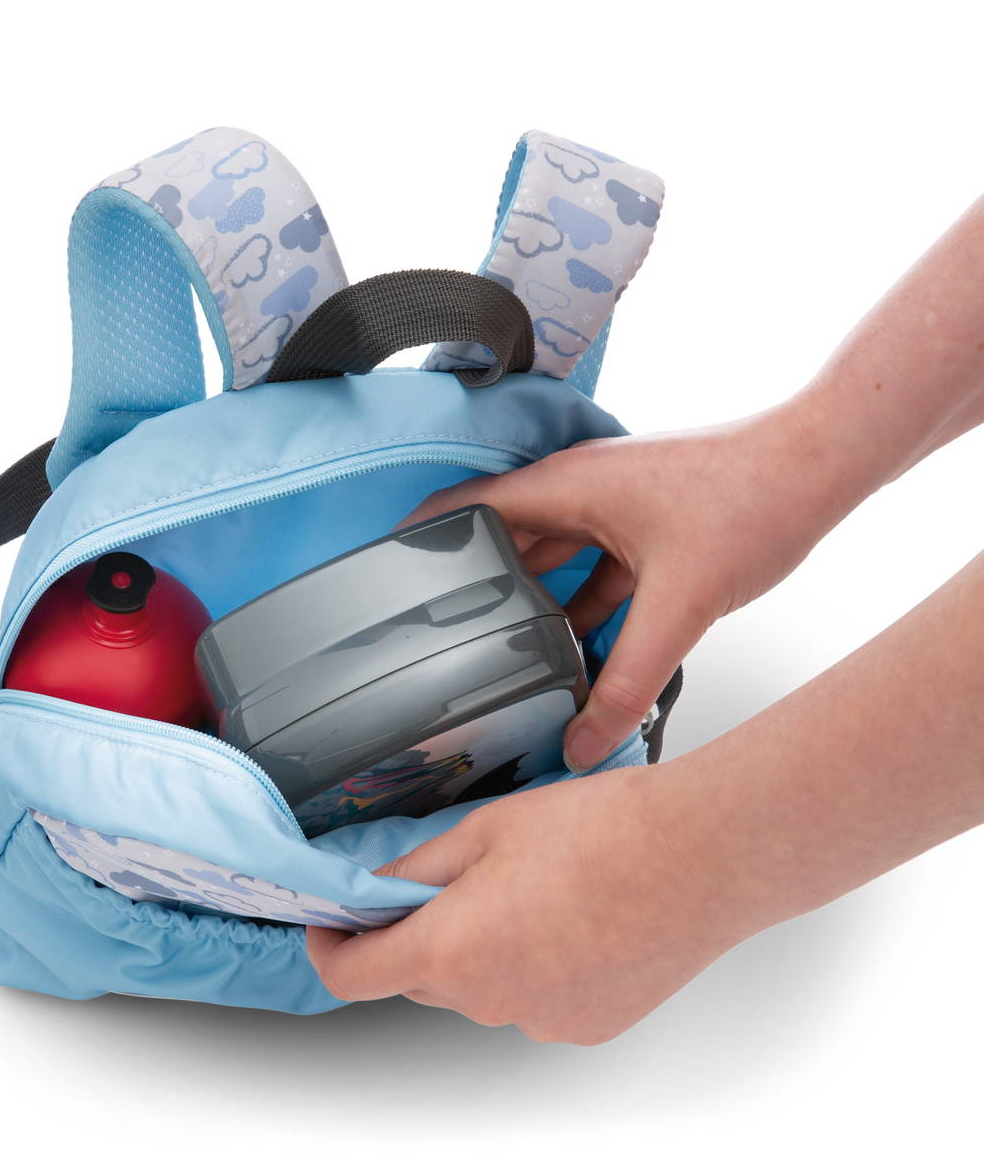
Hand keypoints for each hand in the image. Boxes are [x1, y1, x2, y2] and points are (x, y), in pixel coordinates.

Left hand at [307, 552, 983, 1042]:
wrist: (701, 854)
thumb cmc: (604, 830)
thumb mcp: (487, 826)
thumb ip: (418, 865)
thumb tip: (374, 886)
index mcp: (454, 949)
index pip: (354, 977)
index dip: (330, 950)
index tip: (329, 928)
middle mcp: (493, 1000)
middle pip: (422, 977)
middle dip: (421, 932)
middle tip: (455, 876)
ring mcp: (543, 1020)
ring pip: (483, 986)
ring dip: (484, 947)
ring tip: (534, 887)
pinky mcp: (588, 1024)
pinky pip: (535, 997)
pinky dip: (534, 964)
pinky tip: (571, 916)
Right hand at [400, 401, 858, 769]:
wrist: (821, 465)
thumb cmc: (754, 499)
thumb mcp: (679, 605)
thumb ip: (628, 682)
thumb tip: (587, 740)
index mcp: (569, 486)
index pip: (469, 506)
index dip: (424, 536)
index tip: (386, 568)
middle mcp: (583, 488)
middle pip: (508, 536)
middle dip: (479, 582)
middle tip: (445, 630)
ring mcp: (616, 502)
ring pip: (554, 554)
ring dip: (535, 596)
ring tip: (508, 647)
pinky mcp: (646, 520)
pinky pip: (595, 565)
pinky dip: (583, 602)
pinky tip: (583, 644)